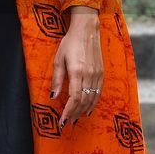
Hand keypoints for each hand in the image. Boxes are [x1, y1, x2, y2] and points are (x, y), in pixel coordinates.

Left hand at [50, 7, 101, 128]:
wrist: (87, 30)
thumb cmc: (70, 43)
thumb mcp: (58, 59)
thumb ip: (57, 79)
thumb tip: (53, 96)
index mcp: (77, 71)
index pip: (74, 98)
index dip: (68, 112)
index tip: (62, 121)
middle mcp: (89, 75)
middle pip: (84, 101)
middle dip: (75, 114)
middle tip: (67, 123)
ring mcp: (97, 74)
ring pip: (92, 99)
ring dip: (84, 111)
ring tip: (76, 118)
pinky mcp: (101, 73)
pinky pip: (98, 93)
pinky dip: (93, 103)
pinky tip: (88, 109)